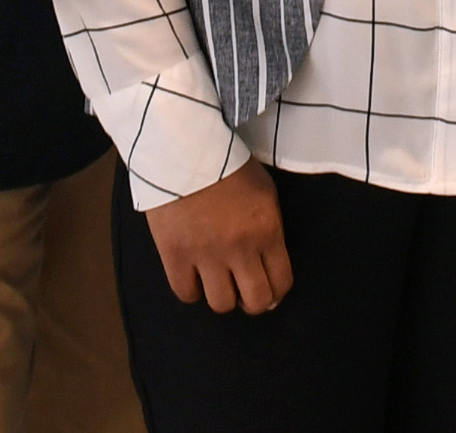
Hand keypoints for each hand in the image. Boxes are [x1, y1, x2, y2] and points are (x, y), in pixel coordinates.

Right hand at [144, 160, 292, 314]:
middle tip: (245, 291)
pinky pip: (186, 294)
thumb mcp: (265, 192)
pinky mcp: (174, 255)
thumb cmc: (230, 167)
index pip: (281, 282)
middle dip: (254, 303)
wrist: (185, 152)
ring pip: (221, 304)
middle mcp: (239, 248)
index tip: (270, 292)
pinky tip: (194, 275)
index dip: (277, 293)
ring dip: (222, 296)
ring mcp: (205, 254)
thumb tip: (269, 262)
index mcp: (267, 230)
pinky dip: (192, 290)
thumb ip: (270, 229)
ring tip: (219, 282)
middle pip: (255, 301)